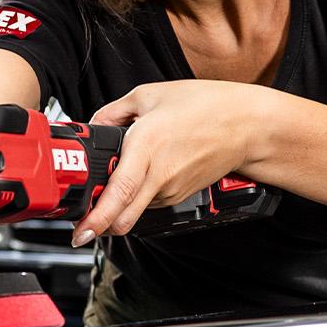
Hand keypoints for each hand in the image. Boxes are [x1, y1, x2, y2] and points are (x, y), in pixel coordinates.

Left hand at [75, 81, 272, 244]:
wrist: (247, 125)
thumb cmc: (206, 106)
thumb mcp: (149, 95)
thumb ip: (113, 112)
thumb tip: (92, 126)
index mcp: (146, 147)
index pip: (118, 193)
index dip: (97, 218)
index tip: (79, 231)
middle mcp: (158, 175)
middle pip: (123, 219)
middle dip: (98, 226)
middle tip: (81, 224)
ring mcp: (171, 190)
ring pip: (132, 209)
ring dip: (118, 204)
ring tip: (117, 176)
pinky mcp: (179, 195)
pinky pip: (148, 201)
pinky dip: (137, 195)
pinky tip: (142, 173)